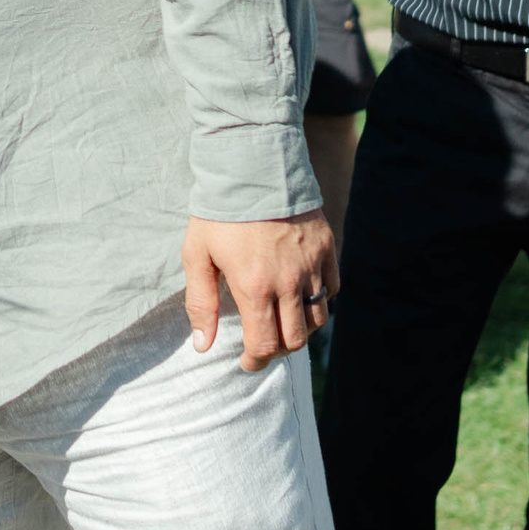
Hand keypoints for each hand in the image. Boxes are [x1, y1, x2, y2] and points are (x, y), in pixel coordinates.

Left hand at [182, 209, 337, 371]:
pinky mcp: (327, 249)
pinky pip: (331, 289)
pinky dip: (319, 299)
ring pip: (318, 319)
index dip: (255, 361)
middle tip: (264, 346)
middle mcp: (289, 283)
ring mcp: (312, 266)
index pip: (264, 345)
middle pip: (296, 339)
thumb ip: (200, 303)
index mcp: (255, 288)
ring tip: (282, 322)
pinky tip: (301, 294)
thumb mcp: (196, 255)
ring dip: (301, 328)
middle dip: (278, 350)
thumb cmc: (219, 212)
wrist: (252, 167)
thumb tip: (203, 345)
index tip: (246, 362)